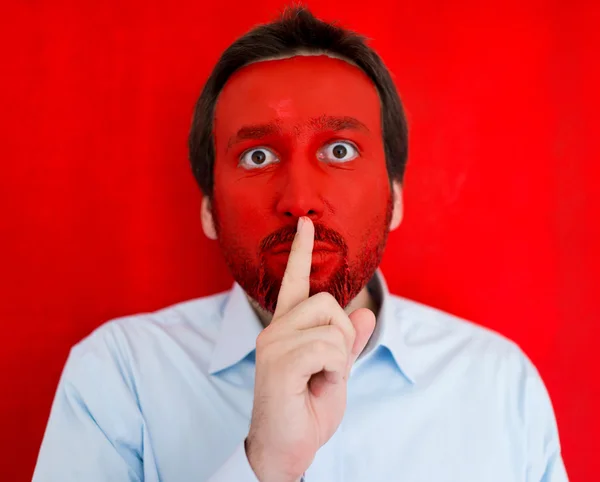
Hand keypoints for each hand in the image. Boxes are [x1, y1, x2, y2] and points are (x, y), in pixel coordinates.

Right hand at [245, 216, 375, 481]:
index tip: (305, 224)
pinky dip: (334, 370)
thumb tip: (367, 314)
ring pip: (332, 326)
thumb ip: (348, 342)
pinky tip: (315, 386)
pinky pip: (327, 348)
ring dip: (340, 357)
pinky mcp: (278, 361)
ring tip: (319, 380)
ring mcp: (272, 343)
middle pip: (328, 302)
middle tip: (329, 368)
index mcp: (286, 329)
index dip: (300, 252)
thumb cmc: (306, 411)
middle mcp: (274, 329)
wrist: (287, 449)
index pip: (293, 282)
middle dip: (343, 336)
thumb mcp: (336, 372)